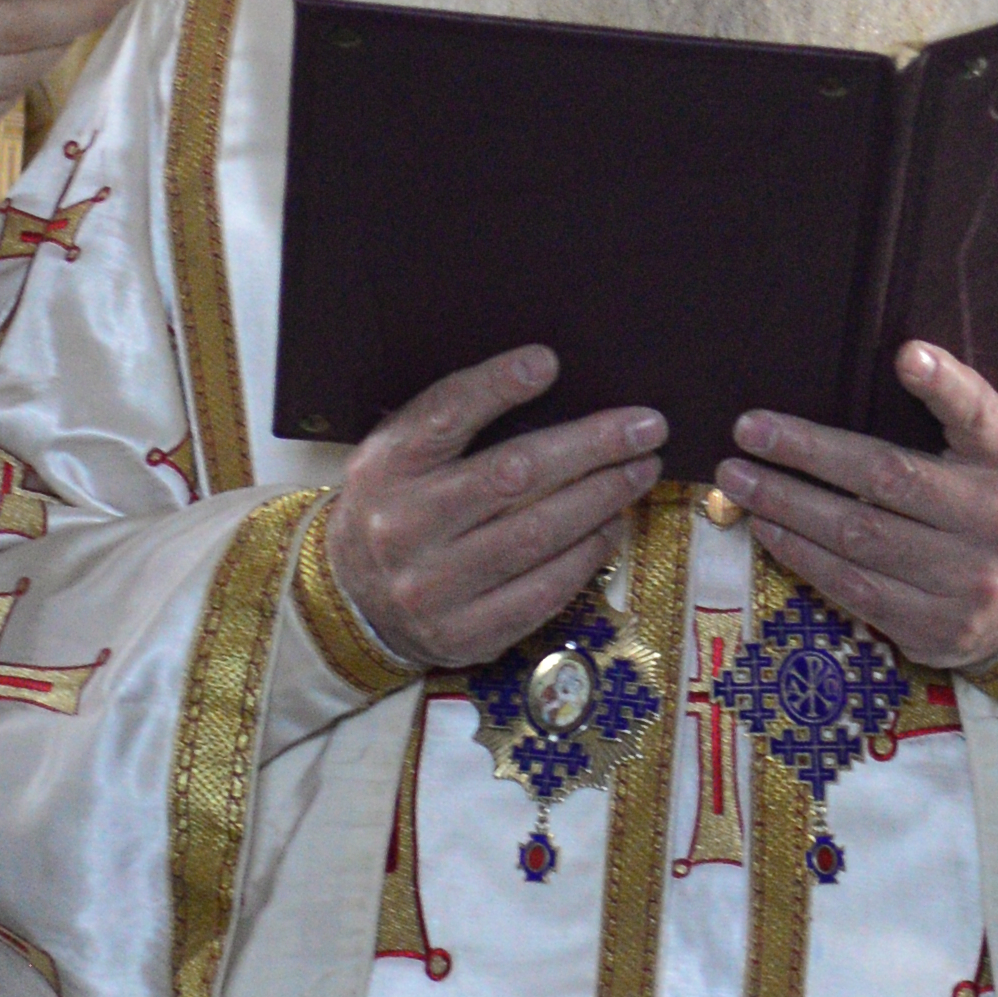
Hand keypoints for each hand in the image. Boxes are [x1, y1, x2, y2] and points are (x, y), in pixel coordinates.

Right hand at [320, 347, 665, 674]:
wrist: (351, 602)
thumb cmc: (395, 506)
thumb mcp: (398, 453)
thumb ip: (451, 420)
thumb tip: (545, 375)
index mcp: (385, 469)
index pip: (443, 416)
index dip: (496, 387)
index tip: (548, 363)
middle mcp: (404, 527)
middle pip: (511, 476)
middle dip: (591, 447)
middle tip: (647, 428)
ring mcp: (433, 588)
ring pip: (536, 534)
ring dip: (602, 498)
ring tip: (641, 471)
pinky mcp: (465, 634)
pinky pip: (542, 591)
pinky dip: (586, 555)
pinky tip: (610, 527)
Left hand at [719, 341, 997, 678]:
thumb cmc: (991, 507)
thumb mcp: (994, 455)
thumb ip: (955, 412)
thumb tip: (898, 358)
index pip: (980, 417)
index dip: (946, 385)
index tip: (906, 356)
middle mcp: (997, 523)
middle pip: (889, 478)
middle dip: (809, 452)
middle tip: (749, 430)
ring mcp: (967, 582)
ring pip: (859, 536)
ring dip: (787, 504)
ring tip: (738, 478)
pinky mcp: (935, 628)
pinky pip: (853, 586)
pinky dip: (802, 553)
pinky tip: (768, 527)